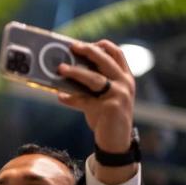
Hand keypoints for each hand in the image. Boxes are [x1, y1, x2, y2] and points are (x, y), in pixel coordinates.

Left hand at [57, 39, 137, 184]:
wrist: (117, 141)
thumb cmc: (107, 115)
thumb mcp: (106, 96)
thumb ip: (95, 83)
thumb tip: (68, 70)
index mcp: (125, 77)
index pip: (117, 53)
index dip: (102, 45)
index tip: (84, 43)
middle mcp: (124, 84)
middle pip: (105, 60)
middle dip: (88, 51)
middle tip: (71, 47)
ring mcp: (118, 96)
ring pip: (94, 79)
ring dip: (75, 72)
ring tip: (60, 69)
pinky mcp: (109, 109)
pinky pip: (84, 100)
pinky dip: (70, 98)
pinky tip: (60, 96)